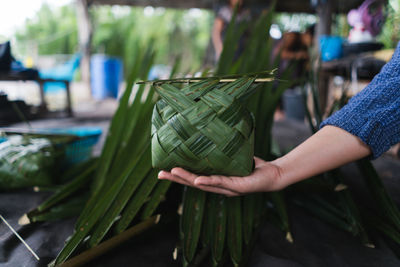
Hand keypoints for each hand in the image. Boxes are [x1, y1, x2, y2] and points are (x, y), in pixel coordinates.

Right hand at [158, 157, 284, 196]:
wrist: (272, 174)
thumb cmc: (252, 165)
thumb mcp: (233, 156)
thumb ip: (221, 149)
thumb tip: (210, 129)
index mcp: (216, 180)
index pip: (193, 177)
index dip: (178, 175)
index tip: (163, 169)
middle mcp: (219, 186)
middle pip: (193, 183)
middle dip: (177, 178)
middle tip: (160, 173)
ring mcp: (227, 188)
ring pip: (203, 184)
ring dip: (188, 179)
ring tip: (173, 172)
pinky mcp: (237, 187)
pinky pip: (221, 182)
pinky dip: (209, 182)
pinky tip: (198, 180)